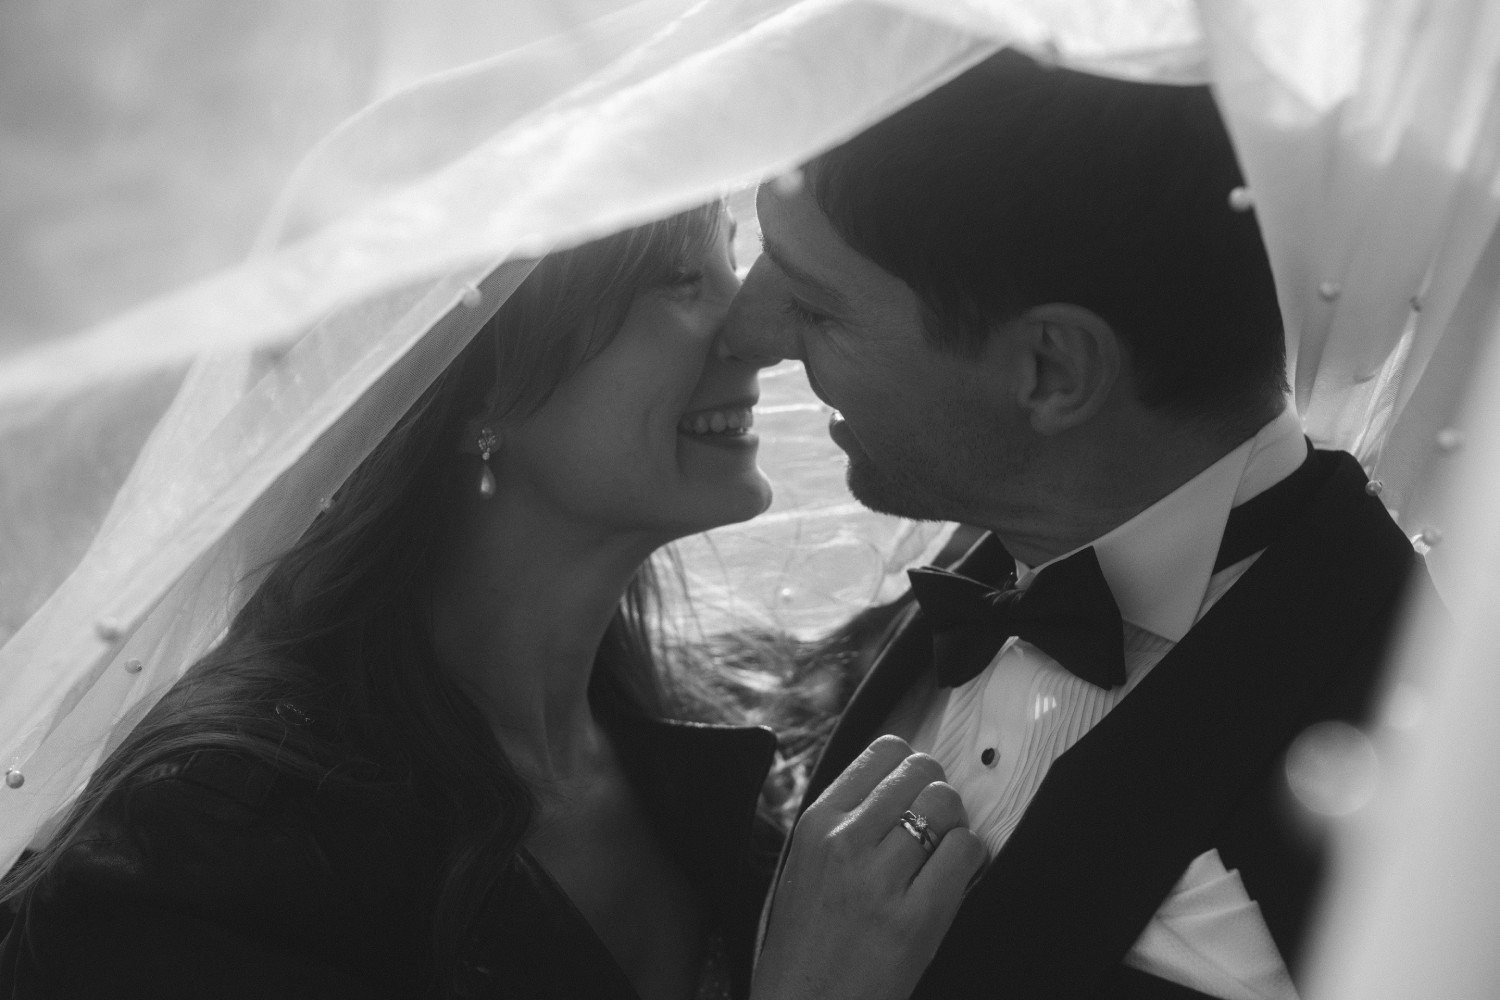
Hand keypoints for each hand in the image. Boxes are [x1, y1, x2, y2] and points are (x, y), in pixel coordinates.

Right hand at [751, 735, 987, 999]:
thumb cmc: (807, 943)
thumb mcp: (806, 865)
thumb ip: (845, 822)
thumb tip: (899, 785)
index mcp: (817, 823)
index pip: (883, 752)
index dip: (910, 766)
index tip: (914, 789)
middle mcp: (845, 841)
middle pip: (922, 771)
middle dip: (937, 793)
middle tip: (935, 824)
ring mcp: (880, 879)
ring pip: (946, 805)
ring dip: (955, 825)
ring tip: (943, 853)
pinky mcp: (915, 917)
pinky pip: (965, 851)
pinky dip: (970, 859)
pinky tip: (953, 878)